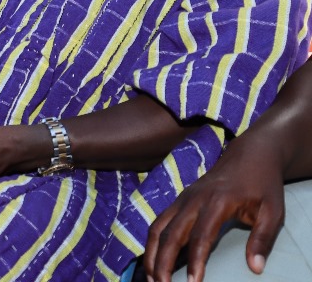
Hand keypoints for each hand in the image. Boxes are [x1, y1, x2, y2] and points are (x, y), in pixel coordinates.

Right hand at [143, 135, 286, 281]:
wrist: (249, 154)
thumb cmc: (262, 184)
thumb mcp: (273, 211)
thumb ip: (262, 239)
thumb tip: (255, 268)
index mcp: (217, 202)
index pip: (200, 236)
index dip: (195, 262)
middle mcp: (193, 200)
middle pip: (170, 233)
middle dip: (162, 262)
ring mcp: (183, 198)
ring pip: (158, 227)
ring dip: (151, 253)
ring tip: (150, 278)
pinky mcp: (180, 200)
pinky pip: (160, 222)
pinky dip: (153, 242)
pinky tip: (154, 259)